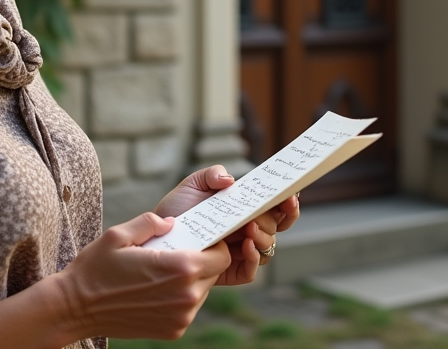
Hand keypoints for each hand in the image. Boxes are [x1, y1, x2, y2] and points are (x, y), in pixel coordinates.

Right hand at [52, 212, 231, 340]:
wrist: (76, 308)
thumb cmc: (96, 268)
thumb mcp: (119, 234)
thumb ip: (150, 222)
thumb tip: (172, 222)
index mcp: (179, 268)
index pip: (221, 255)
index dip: (214, 245)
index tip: (197, 239)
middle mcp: (186, 296)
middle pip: (214, 273)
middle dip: (202, 260)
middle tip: (177, 251)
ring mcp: (181, 317)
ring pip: (202, 291)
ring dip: (191, 279)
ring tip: (162, 270)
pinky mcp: (173, 330)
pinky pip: (188, 308)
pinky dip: (179, 297)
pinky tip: (155, 288)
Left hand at [154, 166, 301, 285]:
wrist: (156, 234)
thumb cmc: (177, 208)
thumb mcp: (193, 184)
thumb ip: (212, 174)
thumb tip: (230, 179)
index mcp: (244, 209)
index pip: (276, 208)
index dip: (288, 203)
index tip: (291, 195)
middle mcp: (247, 230)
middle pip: (276, 227)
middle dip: (274, 219)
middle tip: (259, 214)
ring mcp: (239, 252)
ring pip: (267, 249)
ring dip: (264, 238)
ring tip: (249, 229)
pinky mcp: (229, 271)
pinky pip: (250, 271)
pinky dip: (253, 259)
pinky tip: (246, 247)